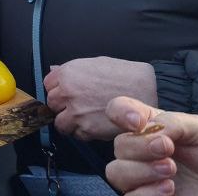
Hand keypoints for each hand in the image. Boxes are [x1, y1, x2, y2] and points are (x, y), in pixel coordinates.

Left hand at [44, 57, 158, 141]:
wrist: (148, 89)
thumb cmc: (124, 74)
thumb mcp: (96, 63)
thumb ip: (72, 71)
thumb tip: (54, 71)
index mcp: (68, 73)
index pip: (48, 84)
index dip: (58, 89)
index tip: (66, 93)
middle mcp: (68, 92)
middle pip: (52, 104)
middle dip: (62, 106)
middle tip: (78, 106)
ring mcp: (76, 112)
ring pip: (60, 123)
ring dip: (70, 122)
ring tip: (86, 118)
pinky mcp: (88, 129)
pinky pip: (77, 135)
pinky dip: (84, 132)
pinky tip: (96, 125)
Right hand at [105, 97, 197, 195]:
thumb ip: (172, 122)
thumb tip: (145, 128)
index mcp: (151, 127)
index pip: (118, 111)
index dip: (120, 112)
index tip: (138, 122)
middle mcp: (142, 151)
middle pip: (118, 145)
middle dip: (140, 146)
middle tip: (167, 149)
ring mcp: (143, 177)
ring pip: (116, 172)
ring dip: (141, 170)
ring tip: (170, 171)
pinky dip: (145, 192)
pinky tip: (168, 189)